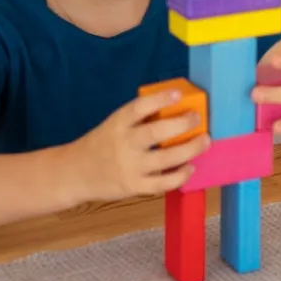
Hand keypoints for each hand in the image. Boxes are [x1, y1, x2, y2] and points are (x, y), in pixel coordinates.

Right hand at [63, 88, 210, 202]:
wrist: (75, 174)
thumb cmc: (102, 144)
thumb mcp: (114, 125)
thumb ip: (139, 120)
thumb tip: (177, 108)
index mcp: (118, 123)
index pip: (139, 107)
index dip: (160, 99)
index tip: (178, 94)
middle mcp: (124, 144)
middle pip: (155, 132)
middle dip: (181, 124)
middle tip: (197, 118)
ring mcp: (130, 167)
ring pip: (165, 159)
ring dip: (189, 149)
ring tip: (205, 141)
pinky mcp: (134, 186)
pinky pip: (162, 183)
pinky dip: (180, 176)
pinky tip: (190, 168)